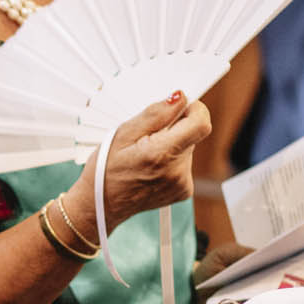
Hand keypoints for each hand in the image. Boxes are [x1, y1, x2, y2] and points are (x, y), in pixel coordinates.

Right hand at [76, 91, 210, 230]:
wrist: (102, 204)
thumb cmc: (106, 169)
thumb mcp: (122, 133)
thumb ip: (155, 114)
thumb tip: (179, 98)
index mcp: (161, 154)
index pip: (201, 124)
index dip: (194, 110)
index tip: (180, 108)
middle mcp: (176, 171)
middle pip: (192, 135)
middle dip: (174, 129)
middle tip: (147, 137)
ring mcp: (182, 183)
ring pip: (187, 148)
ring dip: (171, 145)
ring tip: (145, 155)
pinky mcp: (183, 191)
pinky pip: (185, 164)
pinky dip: (171, 160)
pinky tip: (151, 167)